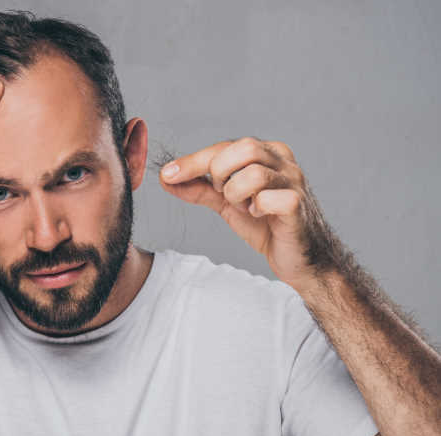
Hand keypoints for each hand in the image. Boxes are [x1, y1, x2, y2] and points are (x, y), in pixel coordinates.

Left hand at [159, 137, 340, 287]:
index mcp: (266, 153)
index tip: (167, 174)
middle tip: (224, 196)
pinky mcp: (298, 205)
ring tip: (245, 208)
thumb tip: (166, 178)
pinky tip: (260, 216)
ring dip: (237, 195)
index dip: (193, 161)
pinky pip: (269, 198)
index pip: (224, 147)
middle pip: (243, 148)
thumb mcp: (226, 204)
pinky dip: (257, 208)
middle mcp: (282, 160)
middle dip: (220, 174)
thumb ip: (199, 189)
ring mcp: (294, 181)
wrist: (298, 259)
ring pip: (254, 173)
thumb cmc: (265, 226)